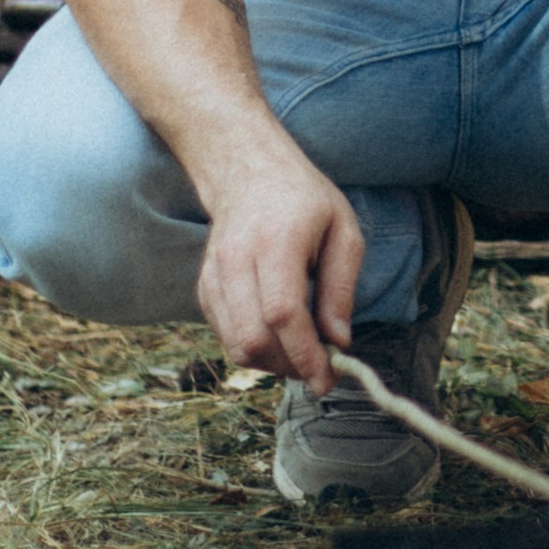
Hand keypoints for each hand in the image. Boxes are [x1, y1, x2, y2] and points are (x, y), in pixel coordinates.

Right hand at [194, 149, 364, 385]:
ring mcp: (214, 275)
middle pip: (254, 338)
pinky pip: (225, 336)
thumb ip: (341, 287)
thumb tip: (338, 341)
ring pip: (236, 345)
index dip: (304, 353)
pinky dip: (254, 349)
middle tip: (320, 368)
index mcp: (275, 242)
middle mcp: (236, 260)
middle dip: (290, 366)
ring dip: (272, 364)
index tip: (327, 377)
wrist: (247, 171)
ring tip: (301, 354)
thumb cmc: (303, 200)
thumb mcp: (343, 231)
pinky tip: (278, 338)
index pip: (282, 313)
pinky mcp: (205, 288)